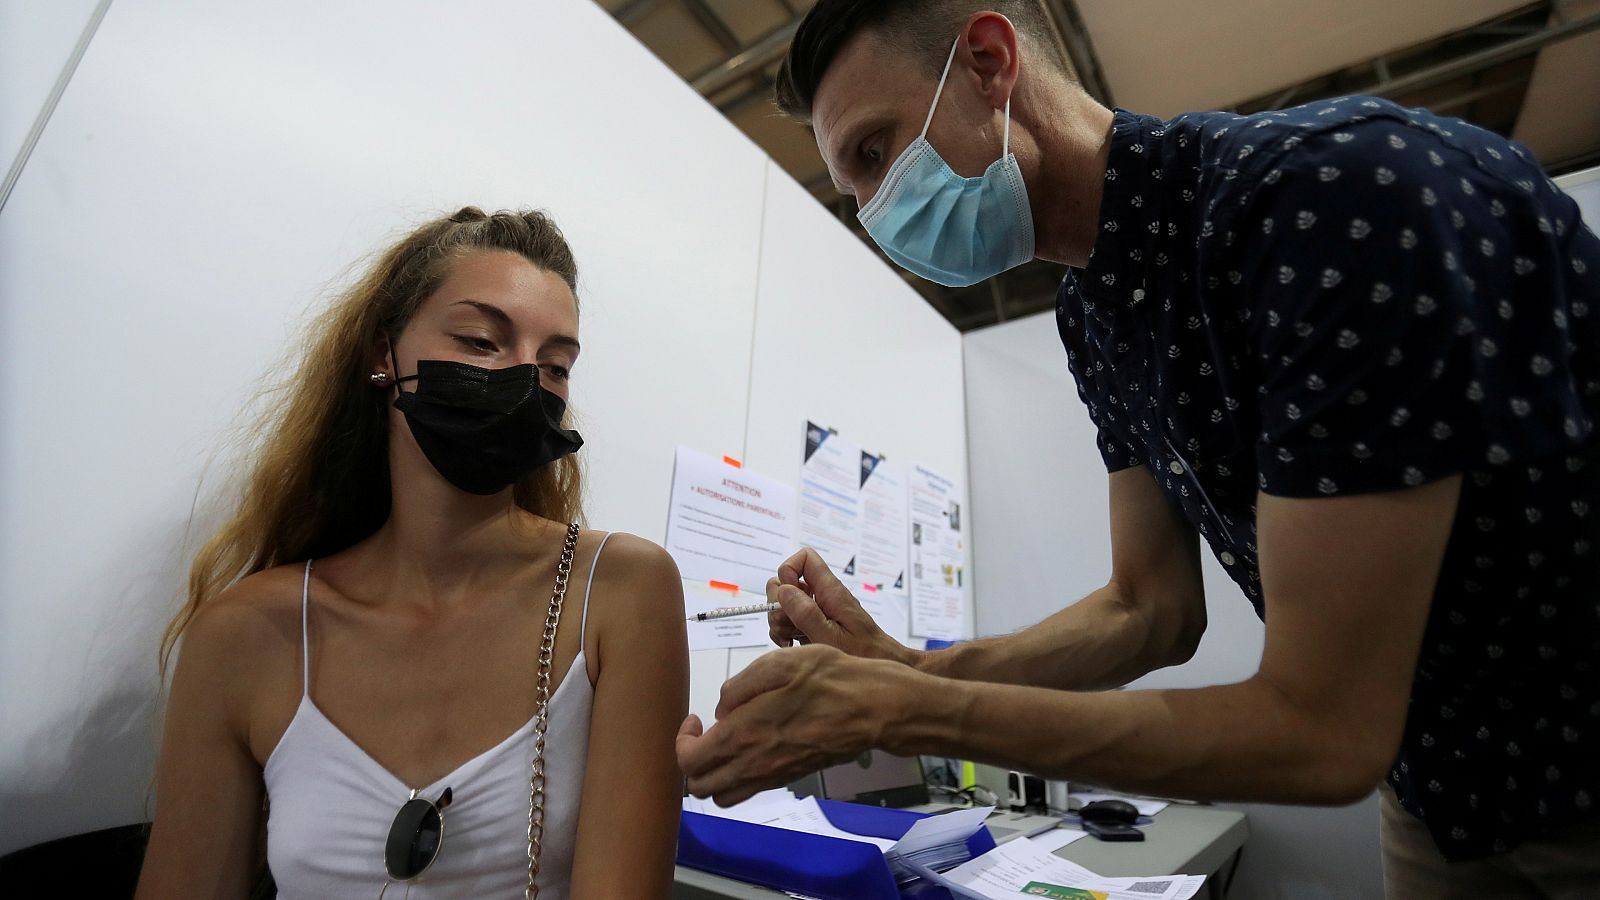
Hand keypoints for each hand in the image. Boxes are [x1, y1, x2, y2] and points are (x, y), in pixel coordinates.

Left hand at [675, 644, 915, 805]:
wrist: (874, 708)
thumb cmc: (831, 680)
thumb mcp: (779, 663)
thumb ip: (740, 686)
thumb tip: (722, 708)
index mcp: (744, 734)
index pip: (689, 759)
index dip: (682, 740)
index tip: (696, 719)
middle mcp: (754, 763)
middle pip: (700, 786)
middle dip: (693, 761)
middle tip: (706, 734)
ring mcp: (773, 775)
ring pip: (724, 795)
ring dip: (715, 774)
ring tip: (726, 743)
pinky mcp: (791, 776)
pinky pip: (750, 790)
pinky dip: (739, 777)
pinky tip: (753, 745)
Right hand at [767, 548, 919, 666]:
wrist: (881, 665)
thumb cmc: (865, 655)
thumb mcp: (832, 638)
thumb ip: (807, 613)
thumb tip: (784, 590)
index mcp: (831, 591)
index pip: (805, 558)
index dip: (788, 571)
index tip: (787, 597)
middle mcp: (822, 595)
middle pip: (786, 582)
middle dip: (777, 604)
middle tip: (789, 625)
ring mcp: (817, 609)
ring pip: (783, 602)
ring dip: (779, 622)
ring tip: (792, 639)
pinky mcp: (814, 622)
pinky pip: (789, 619)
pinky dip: (784, 631)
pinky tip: (792, 644)